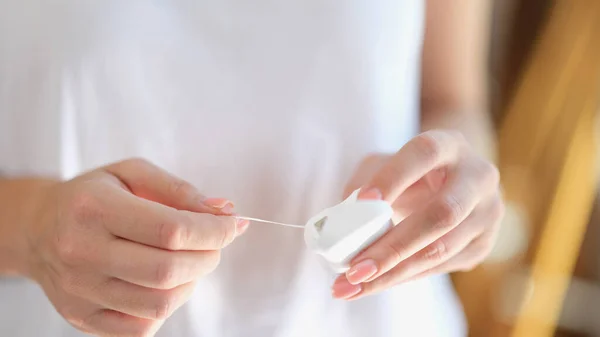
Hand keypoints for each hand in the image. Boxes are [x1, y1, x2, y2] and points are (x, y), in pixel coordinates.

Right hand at [25, 158, 247, 335]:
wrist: (39, 228)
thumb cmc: (93, 197)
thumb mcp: (132, 174)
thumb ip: (179, 190)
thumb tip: (225, 211)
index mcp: (93, 209)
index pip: (170, 230)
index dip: (214, 231)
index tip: (234, 226)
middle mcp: (81, 252)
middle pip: (168, 270)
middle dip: (209, 257)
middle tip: (214, 244)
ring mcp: (79, 291)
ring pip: (160, 303)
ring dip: (192, 282)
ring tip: (189, 261)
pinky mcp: (81, 317)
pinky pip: (142, 327)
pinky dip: (167, 306)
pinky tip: (164, 282)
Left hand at [332, 130, 503, 299]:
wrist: (446, 180)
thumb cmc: (405, 171)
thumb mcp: (383, 164)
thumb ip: (363, 184)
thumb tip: (346, 221)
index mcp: (450, 144)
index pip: (424, 154)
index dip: (394, 177)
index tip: (364, 200)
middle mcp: (478, 176)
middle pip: (442, 214)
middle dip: (393, 247)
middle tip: (353, 270)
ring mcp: (487, 213)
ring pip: (441, 250)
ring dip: (393, 273)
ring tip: (352, 287)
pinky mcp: (482, 244)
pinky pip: (440, 267)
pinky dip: (403, 278)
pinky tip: (372, 285)